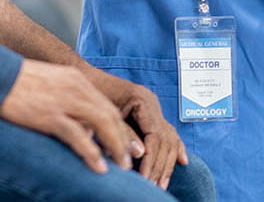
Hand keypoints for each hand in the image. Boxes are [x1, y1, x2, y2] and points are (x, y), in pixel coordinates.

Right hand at [0, 60, 142, 174]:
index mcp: (76, 79)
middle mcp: (75, 87)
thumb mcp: (51, 84)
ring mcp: (64, 101)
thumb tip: (83, 126)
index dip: (121, 127)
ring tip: (120, 167)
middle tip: (129, 160)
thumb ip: (69, 100)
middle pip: (110, 116)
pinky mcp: (50, 115)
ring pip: (101, 125)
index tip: (129, 145)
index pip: (107, 105)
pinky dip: (91, 152)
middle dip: (123, 140)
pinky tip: (99, 167)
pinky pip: (78, 136)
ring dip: (114, 148)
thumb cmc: (17, 83)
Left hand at [85, 69, 186, 189]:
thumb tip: (141, 154)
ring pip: (169, 138)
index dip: (152, 160)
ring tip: (161, 184)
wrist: (82, 76)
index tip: (146, 180)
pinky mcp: (149, 113)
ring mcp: (152, 107)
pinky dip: (174, 148)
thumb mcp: (104, 114)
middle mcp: (151, 103)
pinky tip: (182, 162)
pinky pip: (167, 132)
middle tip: (154, 187)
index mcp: (142, 99)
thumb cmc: (90, 92)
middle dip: (160, 166)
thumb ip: (123, 133)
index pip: (155, 136)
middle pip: (165, 139)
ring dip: (166, 163)